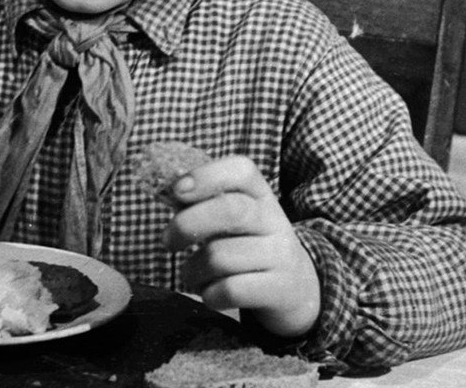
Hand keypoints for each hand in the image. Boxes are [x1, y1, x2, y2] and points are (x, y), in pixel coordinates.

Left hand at [162, 156, 320, 337]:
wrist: (298, 288)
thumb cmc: (250, 247)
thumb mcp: (235, 219)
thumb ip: (204, 203)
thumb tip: (167, 189)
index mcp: (261, 195)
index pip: (242, 170)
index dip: (207, 176)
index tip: (177, 190)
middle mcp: (274, 220)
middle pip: (231, 211)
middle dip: (187, 225)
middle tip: (169, 242)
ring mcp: (280, 255)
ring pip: (220, 257)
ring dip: (193, 270)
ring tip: (193, 274)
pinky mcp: (280, 289)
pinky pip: (231, 290)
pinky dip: (210, 295)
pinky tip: (212, 293)